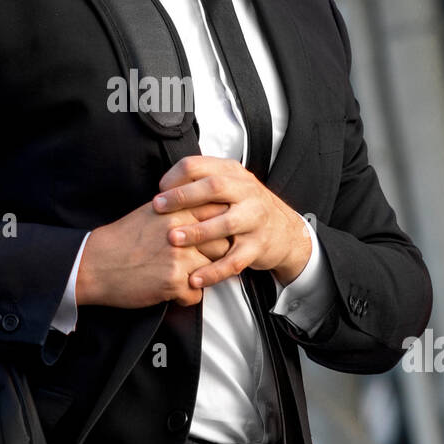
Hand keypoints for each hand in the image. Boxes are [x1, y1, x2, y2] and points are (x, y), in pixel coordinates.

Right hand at [76, 198, 232, 308]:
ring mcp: (179, 257)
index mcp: (179, 210)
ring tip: (181, 278)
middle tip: (197, 263)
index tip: (212, 239)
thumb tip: (211, 214)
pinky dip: (184, 298)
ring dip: (200, 278)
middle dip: (214, 257)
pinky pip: (196, 294)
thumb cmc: (122, 239)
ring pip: (213, 270)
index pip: (219, 215)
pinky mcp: (173, 282)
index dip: (219, 229)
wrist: (94, 264)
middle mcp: (182, 231)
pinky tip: (168, 291)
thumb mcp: (153, 212)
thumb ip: (182, 211)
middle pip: (223, 244)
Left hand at [153, 155, 312, 290]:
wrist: (285, 231)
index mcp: (233, 173)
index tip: (160, 191)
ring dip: (197, 231)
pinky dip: (214, 271)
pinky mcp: (258, 246)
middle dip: (182, 197)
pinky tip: (195, 278)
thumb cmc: (246, 207)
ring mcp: (254, 219)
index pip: (199, 165)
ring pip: (225, 223)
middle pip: (213, 187)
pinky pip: (234, 261)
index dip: (175, 177)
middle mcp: (246, 192)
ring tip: (173, 239)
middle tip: (158, 208)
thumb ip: (202, 182)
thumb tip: (164, 189)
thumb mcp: (230, 185)